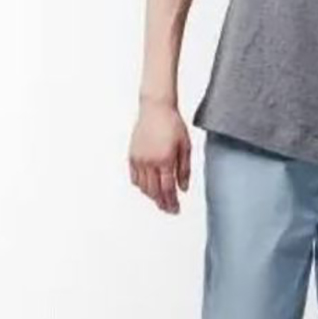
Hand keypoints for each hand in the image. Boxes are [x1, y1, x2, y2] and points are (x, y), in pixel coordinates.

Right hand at [128, 99, 190, 213]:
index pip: (168, 189)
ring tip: (160, 200)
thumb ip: (184, 169)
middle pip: (154, 191)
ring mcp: (139, 159)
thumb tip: (183, 188)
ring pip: (143, 187)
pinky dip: (141, 186)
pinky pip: (135, 178)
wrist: (156, 109)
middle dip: (162, 203)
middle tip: (169, 209)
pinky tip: (148, 188)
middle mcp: (149, 162)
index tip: (175, 209)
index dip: (172, 202)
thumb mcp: (185, 146)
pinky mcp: (132, 156)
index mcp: (164, 160)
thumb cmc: (172, 124)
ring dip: (152, 196)